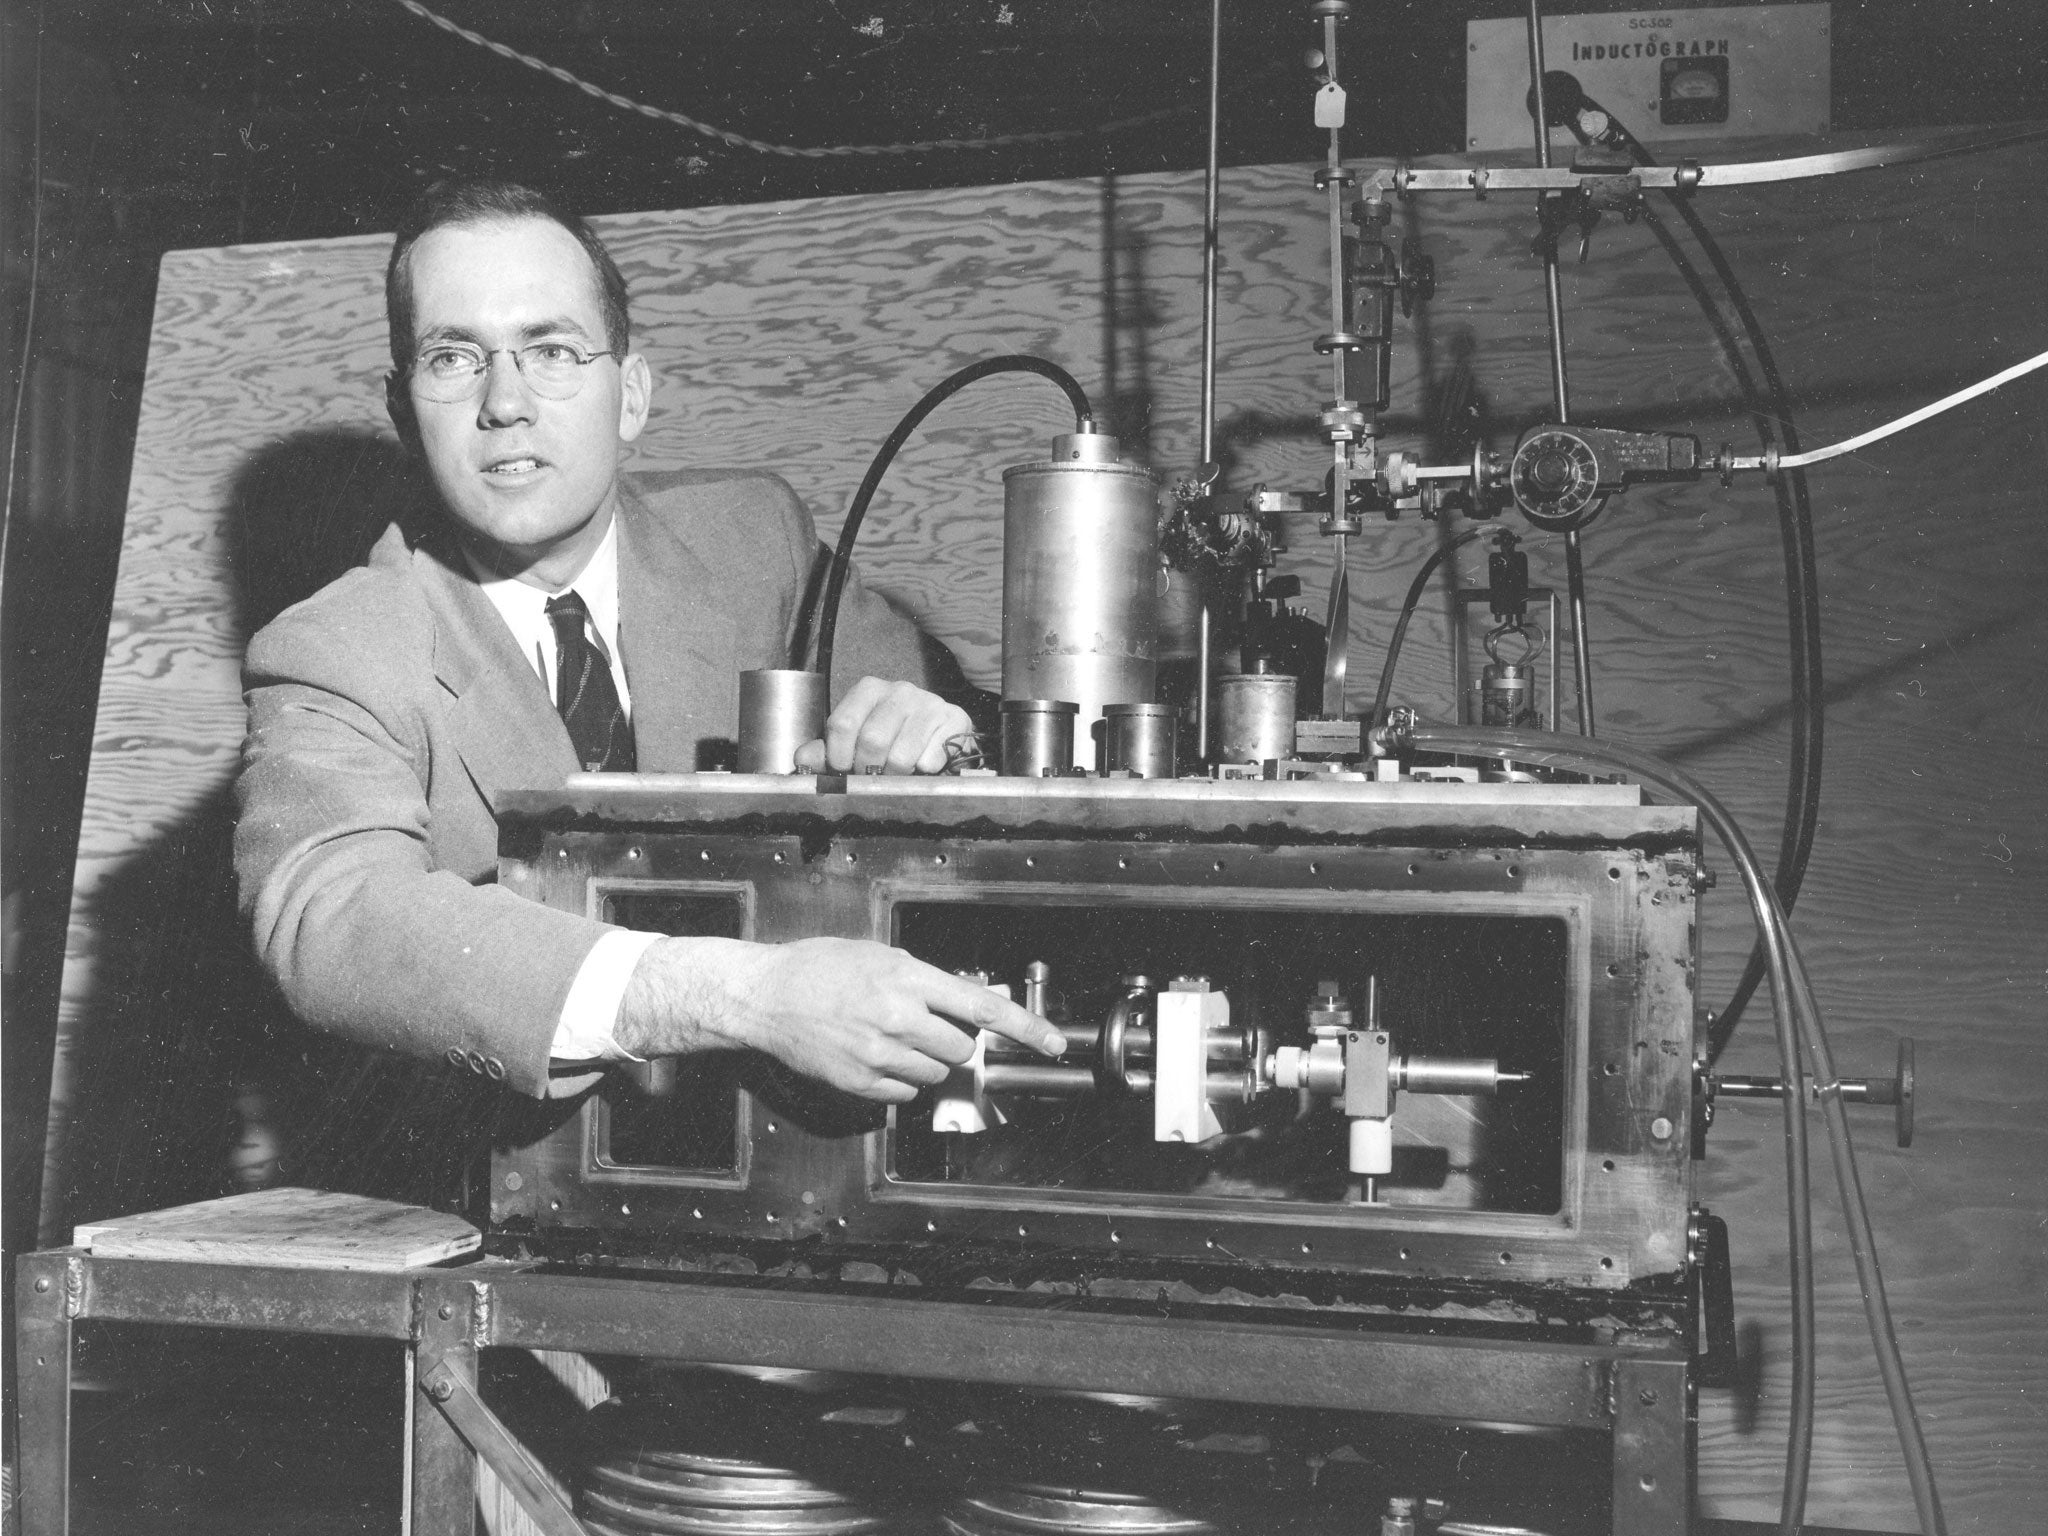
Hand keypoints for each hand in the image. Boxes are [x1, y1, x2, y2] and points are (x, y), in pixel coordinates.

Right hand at [616, 936, 1064, 1102]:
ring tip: (890, 1037)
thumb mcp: (880, 956)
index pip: (981, 1006)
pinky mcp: (860, 1083)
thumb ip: (929, 980)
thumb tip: (976, 1001)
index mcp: (906, 978)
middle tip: (925, 1025)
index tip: (1053, 1042)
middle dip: (953, 1040)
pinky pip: (905, 1094)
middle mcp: (897, 1018)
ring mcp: (878, 1054)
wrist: (764, 997)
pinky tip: (874, 1056)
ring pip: (936, 1074)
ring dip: (926, 1061)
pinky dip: (900, 1080)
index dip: (1024, 1027)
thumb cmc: (820, 968)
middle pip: (961, 1048)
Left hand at [791, 677, 972, 774]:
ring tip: (897, 774)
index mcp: (869, 689)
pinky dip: (923, 772)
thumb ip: (827, 750)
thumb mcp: (856, 740)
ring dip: (896, 775)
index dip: (838, 756)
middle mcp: (900, 690)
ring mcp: (929, 703)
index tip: (844, 771)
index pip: (842, 723)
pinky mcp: (954, 720)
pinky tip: (923, 767)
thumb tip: (803, 759)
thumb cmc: (894, 737)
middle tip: (873, 775)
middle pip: (872, 741)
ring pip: (901, 756)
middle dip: (868, 769)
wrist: (940, 734)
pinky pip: (930, 759)